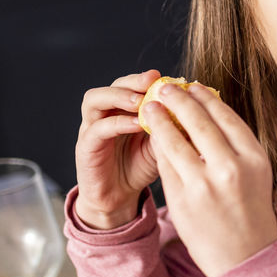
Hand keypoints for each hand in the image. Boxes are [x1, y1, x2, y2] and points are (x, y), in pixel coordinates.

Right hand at [74, 69, 162, 229]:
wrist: (119, 198)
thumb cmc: (140, 168)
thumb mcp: (161, 145)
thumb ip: (170, 128)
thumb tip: (191, 111)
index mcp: (123, 109)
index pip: (132, 84)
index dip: (148, 79)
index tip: (170, 79)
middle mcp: (105, 114)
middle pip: (113, 85)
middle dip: (133, 81)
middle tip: (153, 81)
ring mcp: (91, 128)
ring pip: (95, 100)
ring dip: (119, 96)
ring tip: (141, 100)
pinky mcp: (85, 147)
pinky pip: (97, 129)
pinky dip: (117, 123)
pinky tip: (136, 124)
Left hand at [145, 83, 276, 276]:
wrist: (245, 259)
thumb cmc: (251, 212)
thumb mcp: (256, 174)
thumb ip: (235, 146)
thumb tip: (208, 112)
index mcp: (255, 158)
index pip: (226, 116)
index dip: (205, 97)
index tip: (192, 86)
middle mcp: (231, 168)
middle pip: (199, 121)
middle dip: (179, 99)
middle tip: (165, 88)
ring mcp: (204, 184)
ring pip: (175, 140)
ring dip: (159, 119)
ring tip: (150, 107)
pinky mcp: (182, 200)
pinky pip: (165, 165)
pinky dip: (157, 147)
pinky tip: (153, 137)